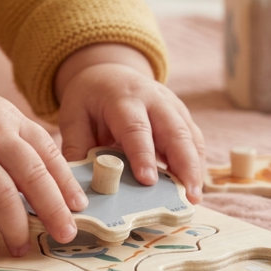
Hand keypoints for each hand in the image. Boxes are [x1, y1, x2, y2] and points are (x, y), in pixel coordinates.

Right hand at [0, 80, 87, 255]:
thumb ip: (22, 147)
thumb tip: (55, 190)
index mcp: (11, 123)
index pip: (48, 155)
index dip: (66, 184)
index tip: (79, 208)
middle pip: (32, 176)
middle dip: (53, 210)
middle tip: (65, 235)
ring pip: (1, 198)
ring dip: (17, 228)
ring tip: (22, 248)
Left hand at [56, 44, 204, 203]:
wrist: (108, 73)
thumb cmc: (89, 99)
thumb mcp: (73, 117)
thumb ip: (76, 148)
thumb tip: (76, 187)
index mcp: (123, 99)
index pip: (136, 128)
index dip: (143, 154)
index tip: (148, 180)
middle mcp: (154, 100)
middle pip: (175, 132)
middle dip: (184, 164)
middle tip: (188, 195)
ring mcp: (172, 106)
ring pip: (190, 137)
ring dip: (195, 168)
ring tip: (194, 197)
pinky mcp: (182, 116)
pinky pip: (195, 140)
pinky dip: (197, 163)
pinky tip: (194, 186)